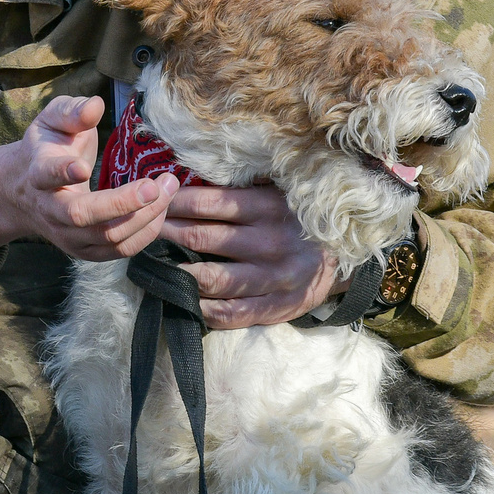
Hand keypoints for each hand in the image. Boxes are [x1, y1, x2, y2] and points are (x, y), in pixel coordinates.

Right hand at [0, 96, 180, 261]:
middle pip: (81, 216)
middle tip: (153, 185)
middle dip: (120, 204)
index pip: (46, 175)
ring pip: (107, 236)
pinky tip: (161, 208)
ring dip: (144, 216)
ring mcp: (67, 236)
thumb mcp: (52, 121)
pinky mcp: (85, 251)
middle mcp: (50, 210)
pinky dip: (146, 232)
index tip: (82, 166)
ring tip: (168, 188)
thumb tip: (96, 105)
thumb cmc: (47, 148)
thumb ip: (72, 111)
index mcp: (38, 174)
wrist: (24, 192)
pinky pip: (120, 250)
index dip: (62, 172)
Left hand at [162, 184, 339, 327]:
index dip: (174, 203)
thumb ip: (243, 189)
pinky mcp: (276, 307)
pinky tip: (184, 300)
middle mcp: (269, 242)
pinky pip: (231, 313)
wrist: (348, 258)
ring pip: (210, 278)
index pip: (208, 203)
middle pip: (202, 237)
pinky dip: (202, 308)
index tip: (155, 202)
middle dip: (167, 233)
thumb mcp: (279, 194)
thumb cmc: (301, 220)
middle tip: (145, 231)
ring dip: (177, 272)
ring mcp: (272, 278)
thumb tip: (191, 181)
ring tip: (156, 265)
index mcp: (268, 208)